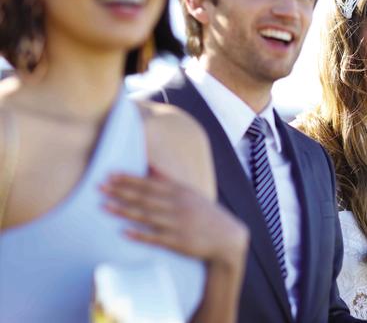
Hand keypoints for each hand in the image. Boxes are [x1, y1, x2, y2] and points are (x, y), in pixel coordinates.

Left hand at [101, 166, 248, 267]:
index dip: (129, 179)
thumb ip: (168, 180)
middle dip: (120, 192)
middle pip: (144, 197)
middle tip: (99, 187)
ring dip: (124, 210)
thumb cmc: (205, 213)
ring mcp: (177, 224)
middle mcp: (177, 206)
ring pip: (145, 216)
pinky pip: (154, 238)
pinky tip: (124, 232)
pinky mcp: (178, 242)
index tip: (110, 175)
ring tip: (104, 206)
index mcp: (180, 192)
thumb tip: (150, 165)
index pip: (149, 183)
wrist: (227, 237)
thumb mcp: (190, 193)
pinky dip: (139, 235)